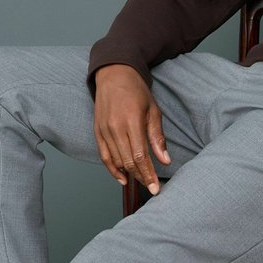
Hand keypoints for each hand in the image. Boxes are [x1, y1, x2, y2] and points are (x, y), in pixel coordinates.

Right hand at [93, 64, 170, 192]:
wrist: (114, 74)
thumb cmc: (136, 91)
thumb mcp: (153, 110)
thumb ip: (158, 137)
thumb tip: (165, 160)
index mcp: (131, 121)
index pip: (140, 156)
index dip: (148, 174)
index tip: (156, 188)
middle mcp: (115, 127)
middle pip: (128, 162)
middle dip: (141, 177)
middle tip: (152, 187)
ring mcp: (104, 130)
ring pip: (116, 161)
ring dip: (129, 174)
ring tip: (141, 181)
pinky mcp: (97, 131)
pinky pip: (104, 156)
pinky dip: (112, 169)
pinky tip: (122, 178)